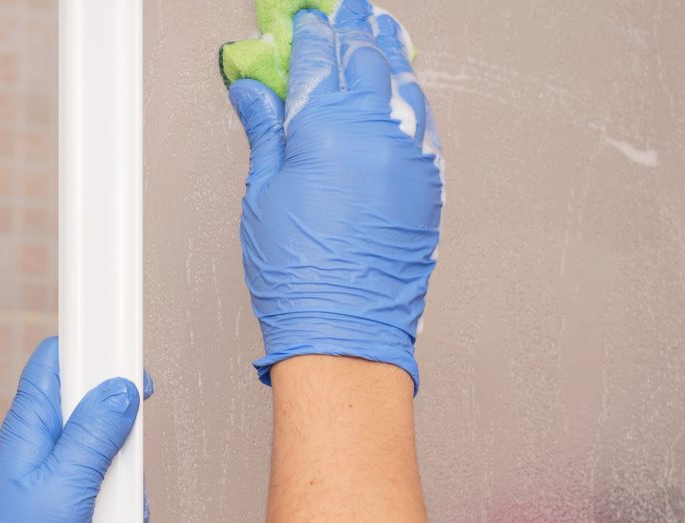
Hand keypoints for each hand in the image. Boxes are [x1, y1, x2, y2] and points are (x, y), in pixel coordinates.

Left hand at [0, 337, 139, 522]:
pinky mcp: (53, 517)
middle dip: (122, 442)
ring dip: (120, 495)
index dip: (97, 356)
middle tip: (123, 474)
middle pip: (91, 414)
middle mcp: (33, 451)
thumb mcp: (64, 494)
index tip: (133, 377)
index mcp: (28, 430)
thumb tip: (119, 391)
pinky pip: (94, 507)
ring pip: (100, 465)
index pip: (57, 360)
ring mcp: (43, 484)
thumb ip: (93, 439)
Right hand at [227, 1, 442, 391]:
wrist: (344, 328)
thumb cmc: (300, 276)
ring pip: (404, 84)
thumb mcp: (263, 194)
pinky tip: (405, 91)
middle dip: (354, 30)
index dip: (310, 34)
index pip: (319, 58)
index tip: (304, 22)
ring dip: (390, 54)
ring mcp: (409, 154)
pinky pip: (424, 122)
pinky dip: (412, 97)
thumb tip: (255, 94)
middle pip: (366, 59)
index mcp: (325, 125)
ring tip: (381, 33)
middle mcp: (375, 131)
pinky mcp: (429, 182)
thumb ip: (265, 132)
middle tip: (348, 12)